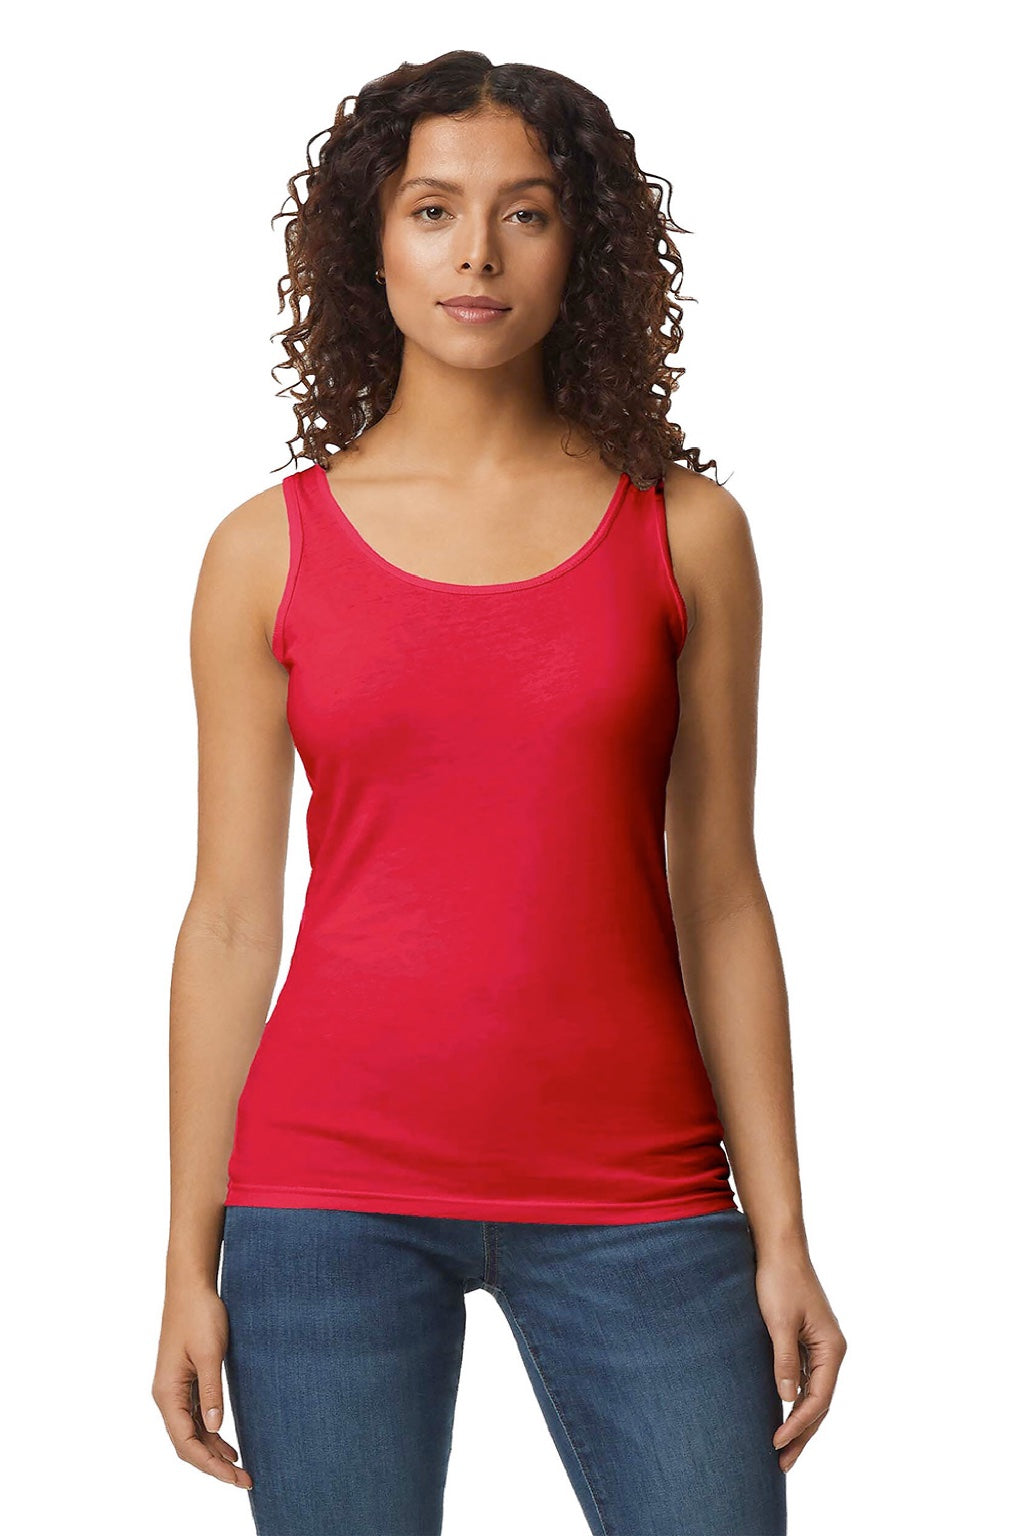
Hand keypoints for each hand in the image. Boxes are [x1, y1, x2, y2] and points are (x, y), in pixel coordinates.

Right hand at [151, 1280, 253, 1490]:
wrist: (191, 1287)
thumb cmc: (199, 1315)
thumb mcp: (210, 1354)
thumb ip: (211, 1392)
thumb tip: (215, 1429)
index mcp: (168, 1393)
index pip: (186, 1443)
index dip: (210, 1465)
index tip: (234, 1477)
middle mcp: (167, 1396)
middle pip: (187, 1443)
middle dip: (214, 1465)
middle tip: (245, 1479)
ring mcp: (175, 1389)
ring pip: (192, 1433)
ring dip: (213, 1452)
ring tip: (240, 1468)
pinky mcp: (185, 1381)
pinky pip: (196, 1416)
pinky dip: (211, 1433)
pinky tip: (226, 1443)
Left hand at [754, 1247, 846, 1473]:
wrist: (779, 1247)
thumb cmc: (779, 1279)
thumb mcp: (778, 1321)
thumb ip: (784, 1360)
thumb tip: (785, 1398)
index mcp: (832, 1348)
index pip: (818, 1399)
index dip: (798, 1424)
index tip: (776, 1442)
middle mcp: (831, 1350)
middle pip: (820, 1403)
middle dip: (802, 1434)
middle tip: (782, 1463)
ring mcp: (821, 1346)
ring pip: (814, 1394)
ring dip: (800, 1421)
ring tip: (783, 1449)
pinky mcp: (807, 1340)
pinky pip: (806, 1380)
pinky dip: (796, 1400)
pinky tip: (783, 1413)